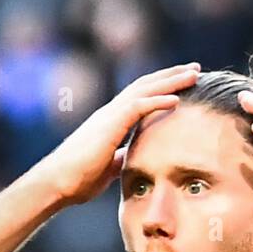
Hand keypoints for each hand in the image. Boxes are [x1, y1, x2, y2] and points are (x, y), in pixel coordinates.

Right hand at [33, 62, 200, 205]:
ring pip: (144, 90)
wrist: (57, 183)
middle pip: (145, 86)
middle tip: (195, 68)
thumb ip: (119, 158)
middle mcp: (110, 113)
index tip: (183, 84)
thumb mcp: (107, 168)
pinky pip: (138, 107)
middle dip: (171, 76)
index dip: (162, 88)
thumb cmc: (77, 180)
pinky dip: (158, 101)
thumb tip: (129, 158)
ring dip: (171, 81)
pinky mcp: (109, 125)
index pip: (140, 97)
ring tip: (194, 74)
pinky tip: (177, 99)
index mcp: (111, 121)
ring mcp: (109, 116)